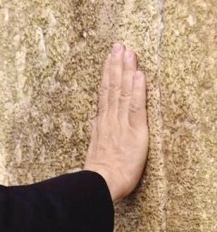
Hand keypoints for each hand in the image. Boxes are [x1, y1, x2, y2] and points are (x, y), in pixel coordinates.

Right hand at [84, 43, 148, 201]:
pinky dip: (136, 90)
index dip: (108, 75)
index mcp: (102, 124)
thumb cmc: (99, 175)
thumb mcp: (95, 149)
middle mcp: (110, 120)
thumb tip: (94, 120)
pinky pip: (135, 107)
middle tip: (119, 46)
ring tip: (127, 52)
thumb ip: (96, 132)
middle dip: (116, 65)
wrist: (100, 185)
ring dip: (125, 71)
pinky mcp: (134, 132)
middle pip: (113, 88)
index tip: (110, 58)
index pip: (106, 94)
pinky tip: (138, 74)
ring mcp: (121, 124)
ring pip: (122, 92)